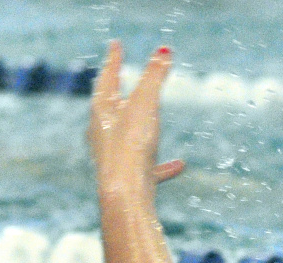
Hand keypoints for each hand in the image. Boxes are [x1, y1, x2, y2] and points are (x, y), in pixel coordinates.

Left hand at [88, 41, 184, 200]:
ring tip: (153, 121)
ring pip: (127, 137)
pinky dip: (162, 164)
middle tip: (120, 79)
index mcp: (101, 112)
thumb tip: (164, 51)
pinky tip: (180, 165)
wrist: (125, 197)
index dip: (114, 59)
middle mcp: (103, 134)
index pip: (107, 77)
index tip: (116, 45)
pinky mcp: (127, 179)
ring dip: (140, 127)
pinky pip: (147, 168)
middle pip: (110, 108)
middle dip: (119, 93)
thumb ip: (155, 76)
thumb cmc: (130, 148)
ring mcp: (114, 158)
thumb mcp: (145, 104)